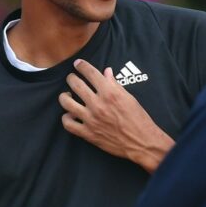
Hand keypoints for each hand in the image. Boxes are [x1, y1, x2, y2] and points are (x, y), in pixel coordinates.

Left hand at [59, 59, 173, 172]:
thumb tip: (107, 72)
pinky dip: (66, 117)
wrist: (142, 143)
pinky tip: (70, 114)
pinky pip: (68, 124)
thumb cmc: (139, 120)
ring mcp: (91, 119)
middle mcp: (98, 104)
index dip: (82, 66)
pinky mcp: (88, 134)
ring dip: (64, 96)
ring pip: (67, 103)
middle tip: (72, 78)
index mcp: (110, 93)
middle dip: (71, 78)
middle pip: (76, 85)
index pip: (91, 73)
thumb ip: (115, 84)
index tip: (78, 63)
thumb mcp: (129, 98)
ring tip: (67, 95)